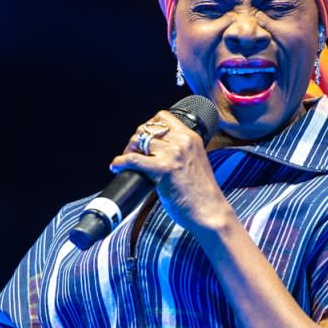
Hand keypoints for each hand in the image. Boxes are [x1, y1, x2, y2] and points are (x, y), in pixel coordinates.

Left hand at [109, 110, 232, 232]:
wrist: (210, 210)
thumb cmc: (202, 193)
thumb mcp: (195, 161)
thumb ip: (181, 151)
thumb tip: (157, 150)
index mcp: (191, 137)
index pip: (163, 117)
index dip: (148, 125)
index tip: (143, 137)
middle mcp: (182, 141)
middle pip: (147, 128)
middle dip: (136, 139)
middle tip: (133, 153)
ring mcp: (173, 154)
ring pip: (138, 140)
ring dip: (128, 150)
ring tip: (126, 161)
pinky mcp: (163, 169)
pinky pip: (133, 159)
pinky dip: (120, 162)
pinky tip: (117, 166)